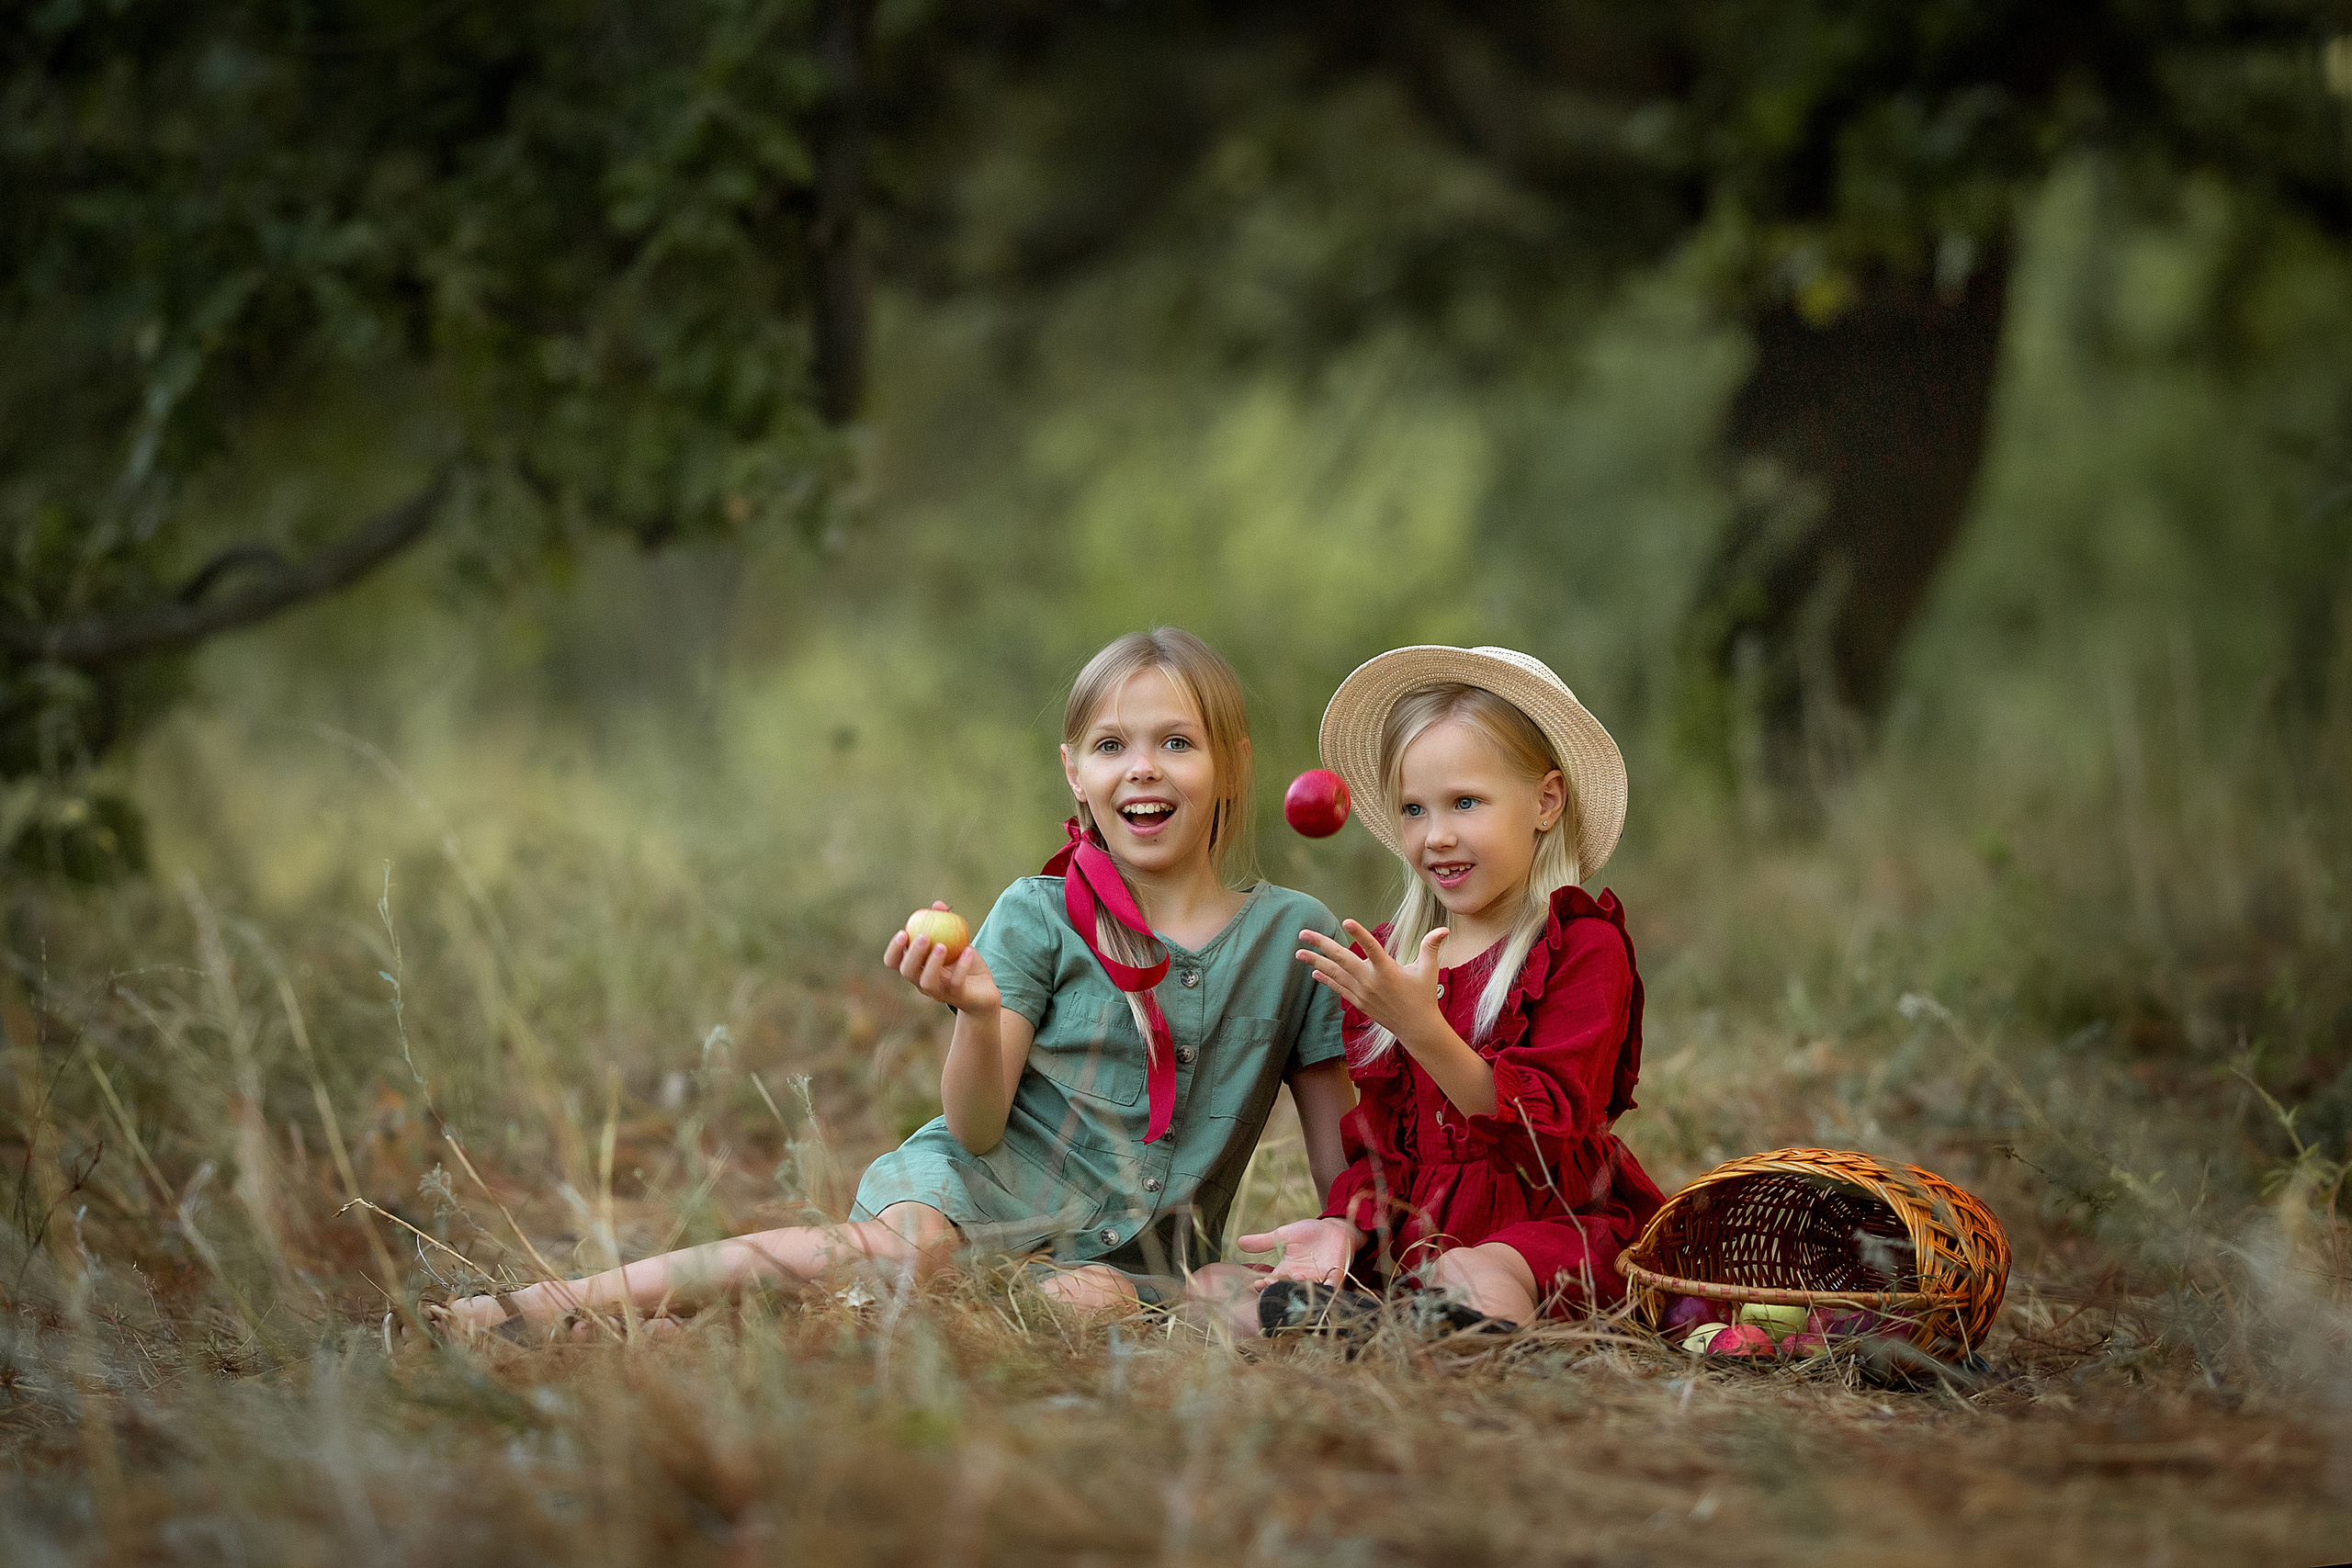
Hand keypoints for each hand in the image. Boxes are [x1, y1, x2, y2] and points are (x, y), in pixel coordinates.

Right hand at [884, 906, 1001, 1014]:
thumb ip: (945, 923)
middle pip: (907, 971)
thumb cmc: (964, 963)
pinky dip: (961, 966)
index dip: (894, 949)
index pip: (894, 962)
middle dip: (912, 954)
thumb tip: (937, 905)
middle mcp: (923, 983)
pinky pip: (956, 982)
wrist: (984, 990)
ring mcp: (939, 992)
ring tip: (942, 946)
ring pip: (927, 982)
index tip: (903, 932)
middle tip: (923, 936)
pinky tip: (968, 950)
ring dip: (932, 963)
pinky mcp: (958, 996)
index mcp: (917, 969)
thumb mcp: (956, 941)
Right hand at [1237, 1217, 1359, 1286]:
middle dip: (1280, 1290)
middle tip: (1274, 1287)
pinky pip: (1330, 1288)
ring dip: (1300, 1290)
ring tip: (1295, 1285)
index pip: (1272, 1281)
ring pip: (1306, 1291)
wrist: (1335, 1229)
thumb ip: (1264, 1241)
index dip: (1265, 1284)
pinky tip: (1322, 1290)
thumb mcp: (1284, 1234)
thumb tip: (1239, 1242)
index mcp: (1287, 1270)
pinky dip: (1326, 1291)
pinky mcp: (1334, 1278)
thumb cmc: (1309, 1231)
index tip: (1258, 1283)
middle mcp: (1300, 1279)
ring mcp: (1317, 1280)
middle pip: (1287, 1289)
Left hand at [1296, 919, 1447, 1049]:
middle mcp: (1371, 981)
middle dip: (1321, 945)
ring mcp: (1362, 993)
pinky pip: (1338, 988)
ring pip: (1335, 974)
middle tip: (1303, 933)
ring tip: (1298, 953)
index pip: (1372, 949)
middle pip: (1342, 959)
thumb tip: (1444, 928)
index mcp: (1388, 971)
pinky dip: (1326, 979)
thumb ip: (1431, 947)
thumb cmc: (1423, 996)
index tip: (1347, 921)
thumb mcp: (1428, 970)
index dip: (1360, 935)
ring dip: (1315, 962)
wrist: (1415, 1028)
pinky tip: (1314, 972)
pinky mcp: (1358, 1002)